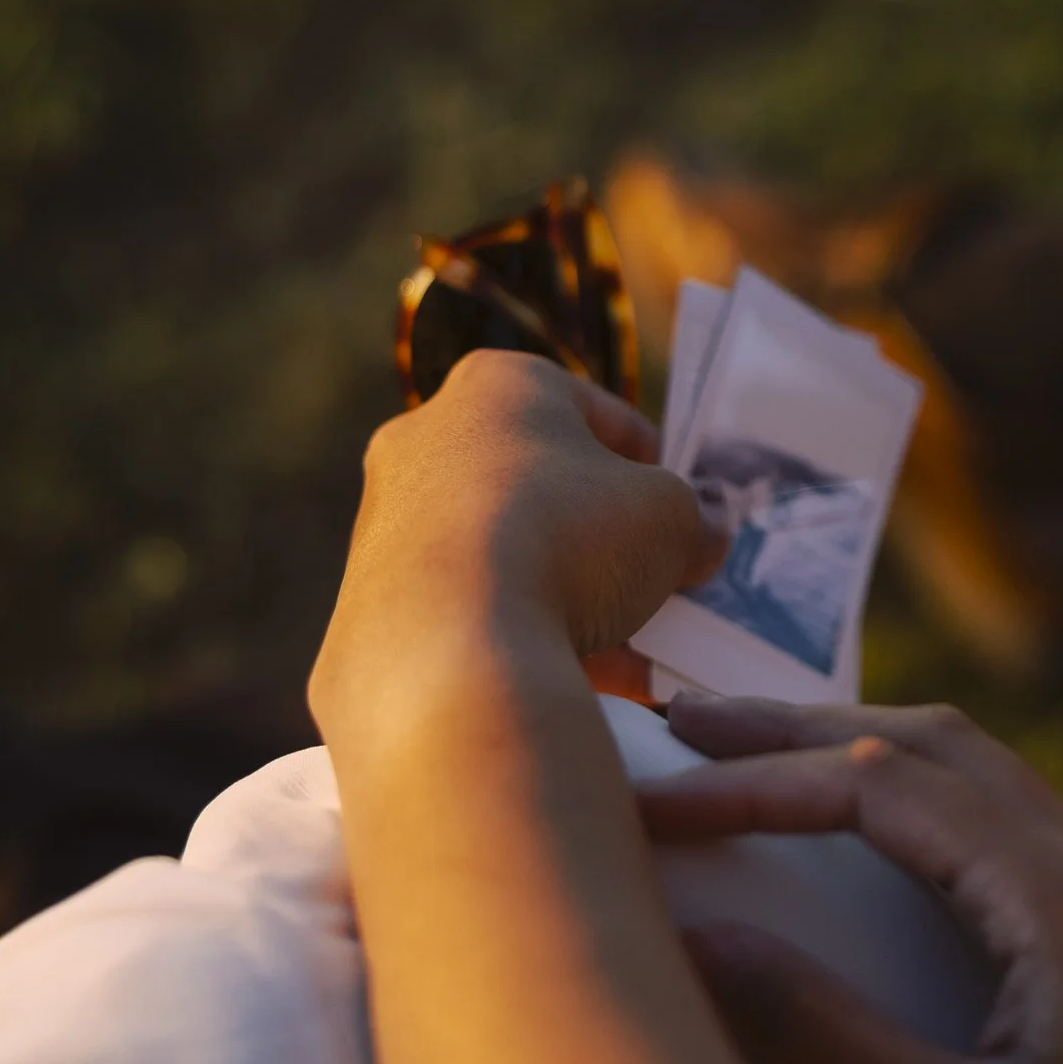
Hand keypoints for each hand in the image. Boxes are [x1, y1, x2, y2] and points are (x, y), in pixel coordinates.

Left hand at [312, 349, 722, 745]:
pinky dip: (512, 638)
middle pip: (539, 486)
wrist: (448, 648)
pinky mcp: (360, 603)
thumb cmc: (571, 542)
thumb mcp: (672, 519)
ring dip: (561, 596)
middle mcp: (424, 438)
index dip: (649, 466)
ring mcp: (383, 523)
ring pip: (499, 555)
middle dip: (598, 537)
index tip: (677, 515)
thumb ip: (694, 520)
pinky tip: (565, 677)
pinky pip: (461, 614)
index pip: (593, 413)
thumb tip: (702, 539)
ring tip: (621, 654)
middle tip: (647, 583)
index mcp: (499, 386)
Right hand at [638, 695, 1062, 1063]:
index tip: (659, 796)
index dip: (759, 782)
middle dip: (808, 729)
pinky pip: (1019, 832)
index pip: (881, 788)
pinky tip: (886, 852)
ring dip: (872, 757)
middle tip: (692, 723)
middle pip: (937, 748)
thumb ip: (823, 1041)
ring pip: (984, 779)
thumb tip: (701, 946)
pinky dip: (929, 811)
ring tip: (768, 763)